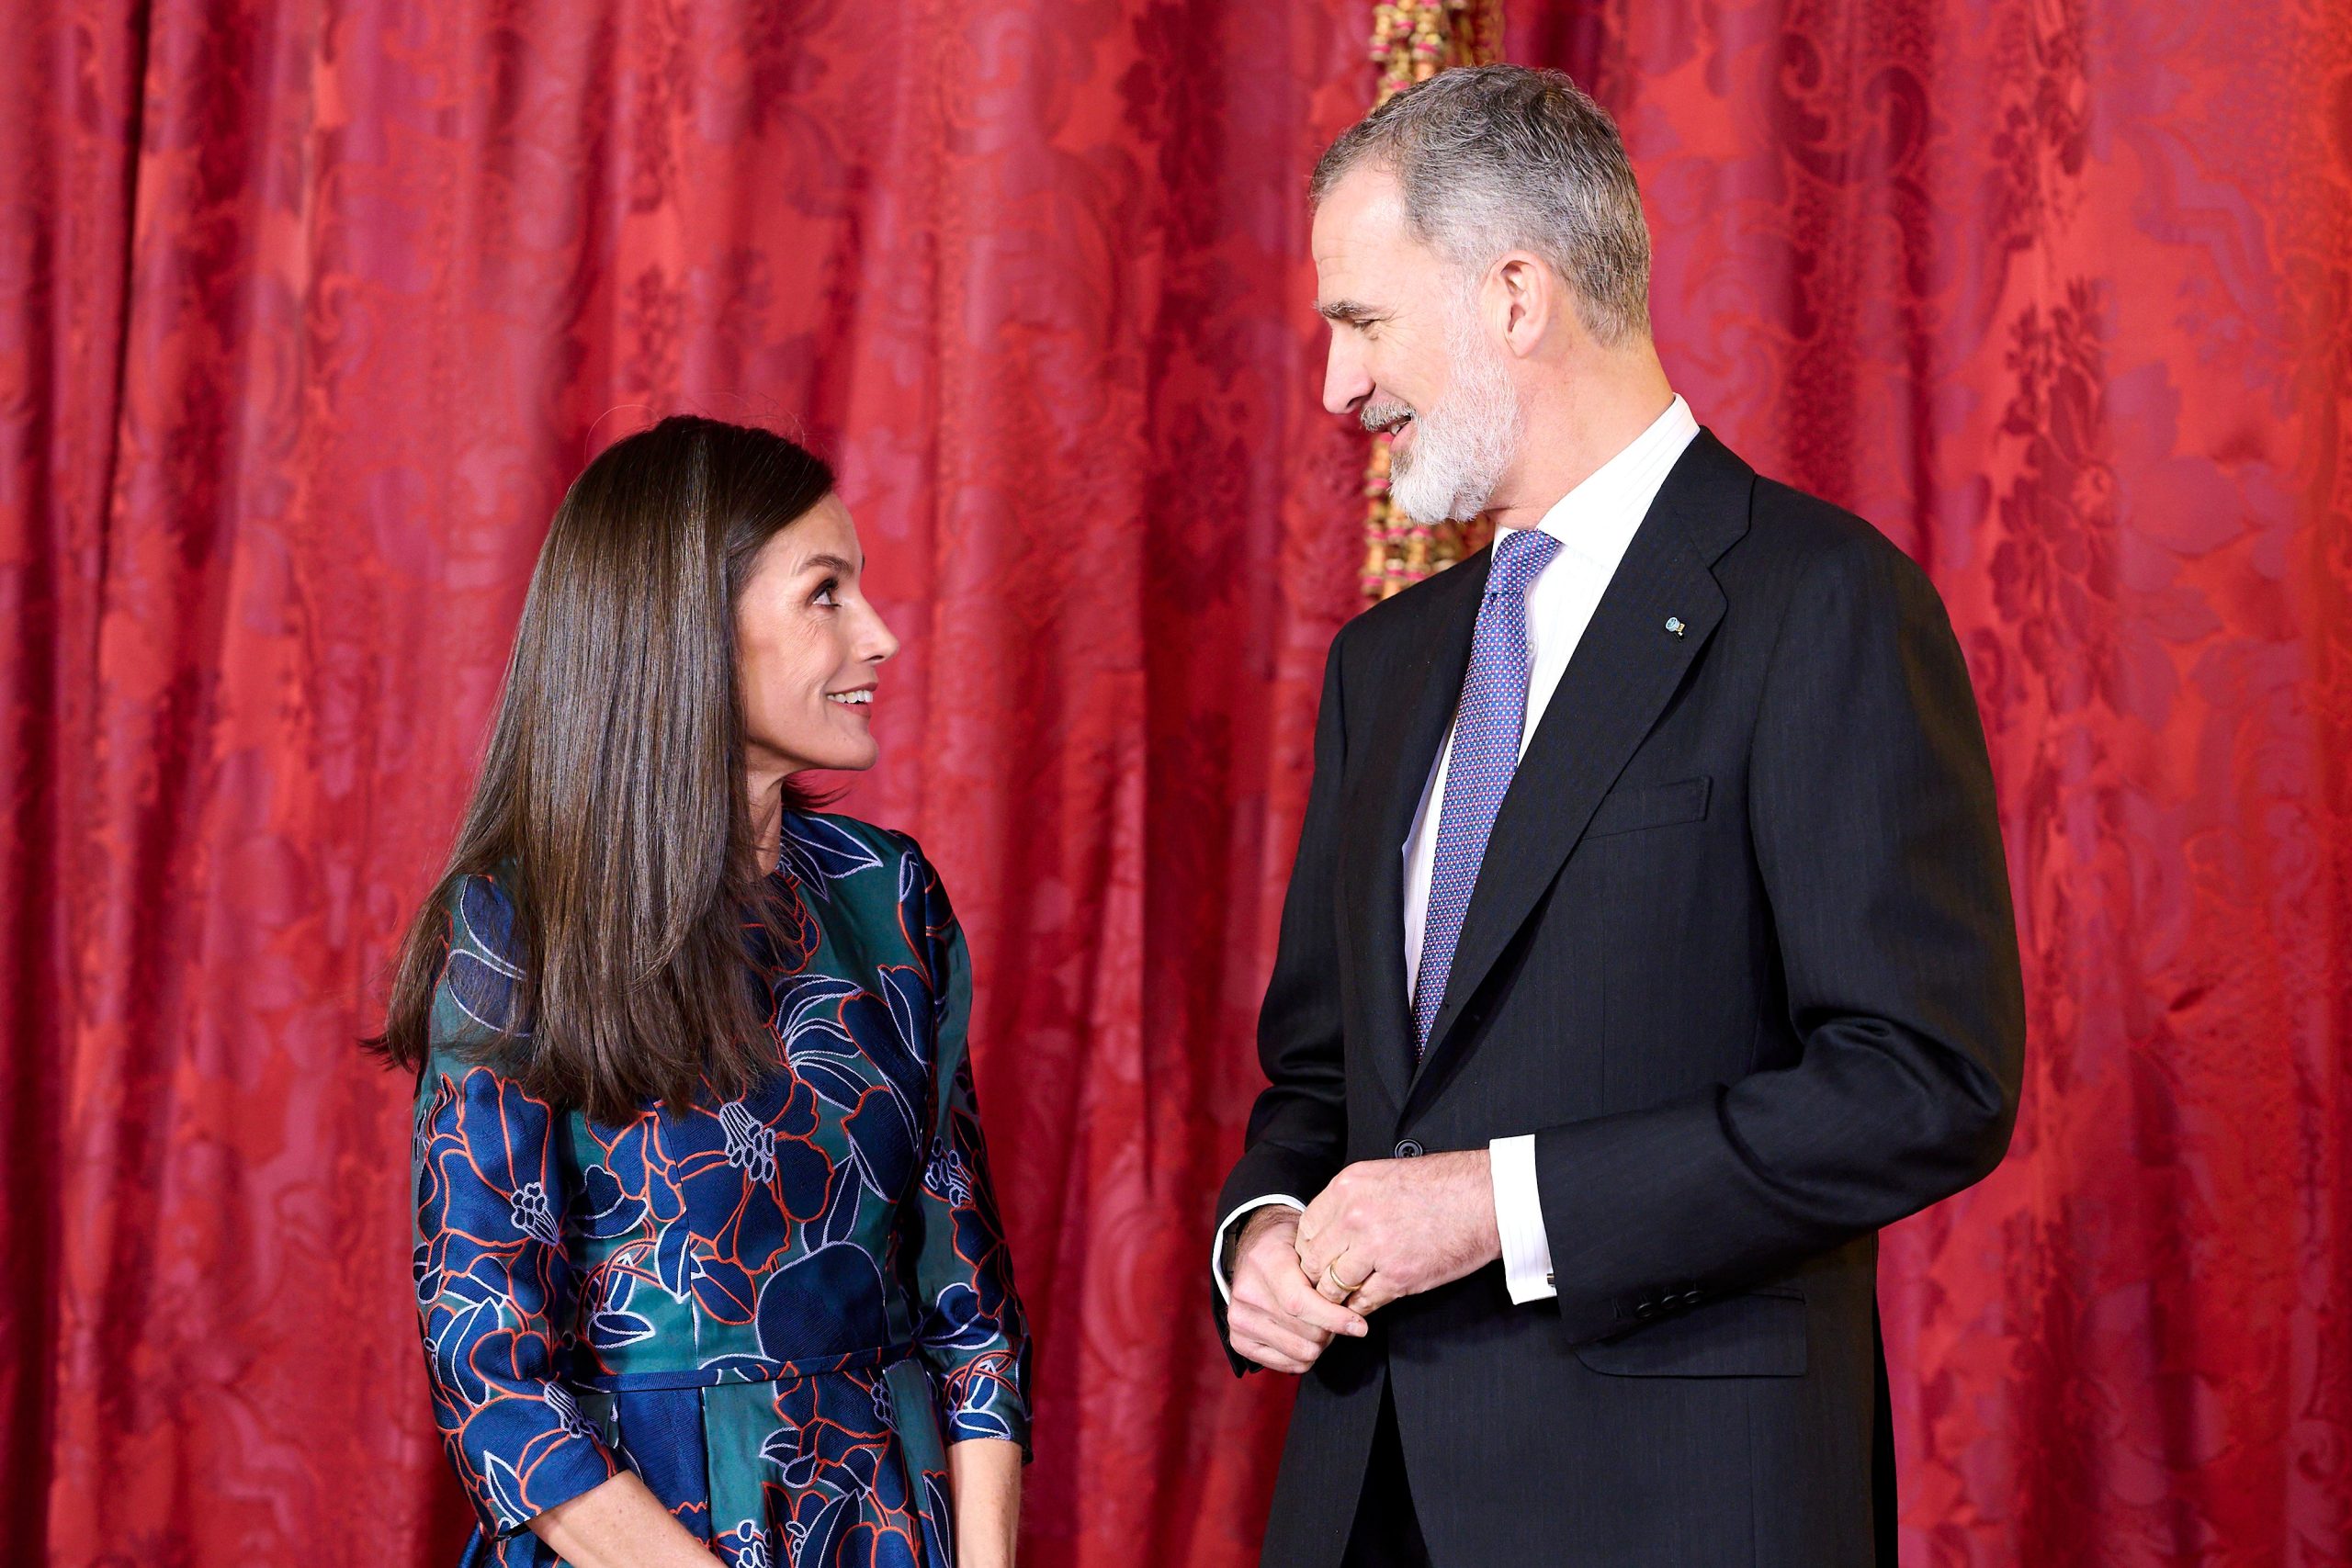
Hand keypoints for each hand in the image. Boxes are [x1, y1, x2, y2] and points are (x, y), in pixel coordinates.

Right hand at [1226, 1205, 1368, 1373]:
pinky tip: (1304, 1337)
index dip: (1333, 1318)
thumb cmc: (1288, 1247)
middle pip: (1306, 1334)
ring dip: (1319, 1344)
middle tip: (1336, 1317)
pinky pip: (1287, 1365)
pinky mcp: (1238, 1340)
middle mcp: (1247, 1293)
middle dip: (1331, 1330)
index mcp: (1265, 1262)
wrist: (1254, 1251)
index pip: (1300, 1304)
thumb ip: (1328, 1270)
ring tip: (1319, 1325)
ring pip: (1300, 1353)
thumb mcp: (1308, 1243)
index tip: (1359, 1326)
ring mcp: (1239, 1319)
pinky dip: (1304, 1357)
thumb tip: (1354, 1304)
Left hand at [1294, 1150, 1500, 1313]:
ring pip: (1333, 1286)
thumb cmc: (1440, 1185)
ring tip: (1345, 1298)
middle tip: (1329, 1283)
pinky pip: (1363, 1302)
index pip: (1305, 1228)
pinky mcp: (1398, 1277)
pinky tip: (1365, 1305)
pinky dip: (1361, 1308)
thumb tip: (1328, 1228)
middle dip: (1319, 1275)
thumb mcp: (1382, 1176)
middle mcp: (1354, 1217)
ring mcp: (1375, 1249)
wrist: (1484, 1198)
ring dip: (1339, 1296)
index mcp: (1347, 1187)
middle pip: (1314, 1261)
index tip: (1321, 1257)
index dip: (1311, 1248)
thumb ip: (1349, 1200)